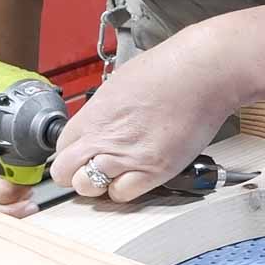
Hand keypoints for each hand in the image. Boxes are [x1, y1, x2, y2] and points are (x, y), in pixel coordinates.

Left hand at [50, 28, 237, 202]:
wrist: (203, 73)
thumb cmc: (169, 70)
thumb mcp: (119, 84)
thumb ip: (103, 111)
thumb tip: (99, 124)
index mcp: (94, 114)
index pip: (61, 148)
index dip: (72, 154)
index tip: (82, 155)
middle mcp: (105, 137)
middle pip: (65, 173)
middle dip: (76, 174)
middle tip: (93, 169)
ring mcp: (128, 156)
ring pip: (88, 188)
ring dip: (100, 183)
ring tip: (117, 172)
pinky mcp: (154, 170)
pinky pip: (122, 195)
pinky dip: (126, 190)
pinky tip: (137, 175)